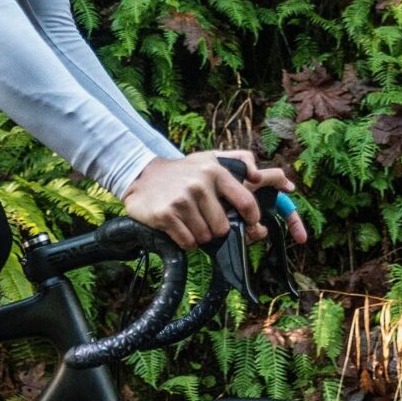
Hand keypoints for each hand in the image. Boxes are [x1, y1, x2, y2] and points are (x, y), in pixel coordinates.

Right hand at [123, 151, 307, 249]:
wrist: (141, 176)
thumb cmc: (183, 171)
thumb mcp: (210, 158)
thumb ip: (240, 160)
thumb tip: (260, 174)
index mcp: (216, 171)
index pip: (247, 202)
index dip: (252, 219)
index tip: (250, 223)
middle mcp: (200, 184)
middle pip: (224, 227)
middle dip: (217, 229)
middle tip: (205, 220)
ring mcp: (182, 199)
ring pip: (206, 237)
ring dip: (200, 235)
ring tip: (189, 220)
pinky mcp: (166, 215)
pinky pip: (188, 242)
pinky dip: (186, 241)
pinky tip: (178, 227)